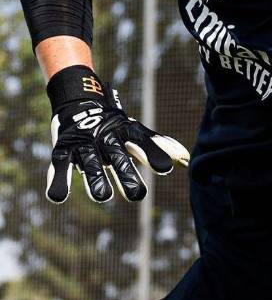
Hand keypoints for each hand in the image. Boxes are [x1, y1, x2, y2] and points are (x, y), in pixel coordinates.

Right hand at [45, 66, 188, 203]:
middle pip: (117, 157)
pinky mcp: (63, 149)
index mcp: (125, 130)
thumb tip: (185, 158)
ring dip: (95, 180)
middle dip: (126, 175)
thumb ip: (157, 146)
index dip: (153, 153)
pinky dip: (58, 179)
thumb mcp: (135, 132)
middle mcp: (105, 137)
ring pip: (90, 163)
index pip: (141, 141)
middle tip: (137, 196)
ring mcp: (84, 143)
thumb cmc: (114, 126)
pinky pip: (60, 165)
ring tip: (102, 197)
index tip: (166, 169)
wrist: (79, 101)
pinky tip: (57, 197)